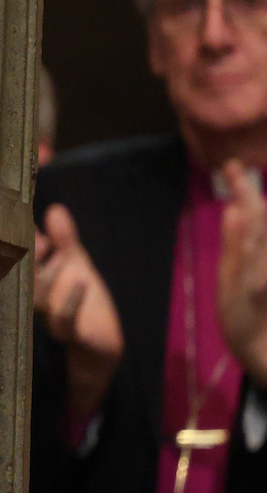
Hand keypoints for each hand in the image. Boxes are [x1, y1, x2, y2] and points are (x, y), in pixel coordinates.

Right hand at [33, 204, 123, 422]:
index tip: (22, 224)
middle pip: (22, 277)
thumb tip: (55, 209)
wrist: (101, 340)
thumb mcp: (75, 264)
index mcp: (32, 279)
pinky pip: (64, 320)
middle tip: (37, 240)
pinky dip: (70, 301)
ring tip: (60, 254)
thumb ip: (65, 239)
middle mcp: (34, 299)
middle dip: (29, 258)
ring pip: (39, 297)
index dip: (18, 242)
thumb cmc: (83, 300)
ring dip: (49, 276)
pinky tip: (80, 281)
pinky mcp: (70, 333)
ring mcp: (48, 317)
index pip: (18, 258)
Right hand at [218, 161, 266, 386]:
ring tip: (247, 191)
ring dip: (258, 208)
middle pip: (264, 218)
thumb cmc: (245, 326)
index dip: (242, 187)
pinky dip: (258, 230)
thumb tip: (235, 208)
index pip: (252, 212)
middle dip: (250, 192)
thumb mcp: (233, 288)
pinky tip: (254, 223)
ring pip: (266, 231)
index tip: (230, 166)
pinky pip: (262, 247)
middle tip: (235, 171)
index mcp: (257, 256)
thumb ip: (236, 247)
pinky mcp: (263, 276)